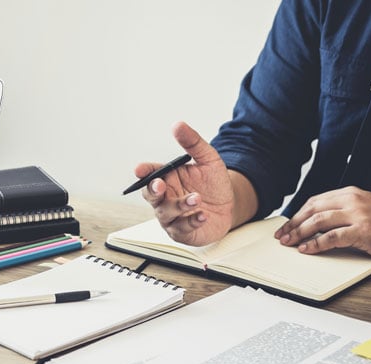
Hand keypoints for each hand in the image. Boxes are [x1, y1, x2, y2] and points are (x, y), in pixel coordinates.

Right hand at [136, 122, 238, 245]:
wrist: (229, 206)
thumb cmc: (213, 183)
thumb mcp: (208, 158)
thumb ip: (193, 142)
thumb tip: (178, 125)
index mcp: (167, 178)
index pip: (150, 174)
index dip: (143, 172)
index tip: (140, 169)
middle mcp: (165, 198)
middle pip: (151, 195)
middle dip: (153, 190)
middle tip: (160, 185)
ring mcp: (172, 216)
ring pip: (166, 213)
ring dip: (180, 205)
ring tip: (196, 198)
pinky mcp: (183, 232)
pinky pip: (182, 228)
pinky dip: (192, 221)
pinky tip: (202, 215)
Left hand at [274, 186, 370, 258]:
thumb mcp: (362, 209)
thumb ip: (340, 211)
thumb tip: (312, 224)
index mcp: (350, 193)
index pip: (314, 201)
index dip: (297, 214)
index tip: (286, 225)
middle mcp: (352, 201)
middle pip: (312, 210)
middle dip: (293, 224)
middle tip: (282, 236)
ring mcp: (357, 215)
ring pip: (318, 222)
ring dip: (299, 233)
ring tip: (289, 242)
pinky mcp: (362, 231)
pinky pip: (331, 237)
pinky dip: (315, 243)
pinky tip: (306, 248)